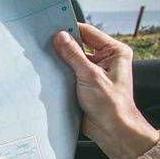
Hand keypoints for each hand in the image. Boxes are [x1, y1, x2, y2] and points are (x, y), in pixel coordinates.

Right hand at [54, 23, 159, 158]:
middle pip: (79, 45)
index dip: (70, 29)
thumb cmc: (111, 105)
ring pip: (72, 59)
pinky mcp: (84, 83)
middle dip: (63, 46)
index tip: (52, 28)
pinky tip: (48, 72)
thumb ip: (73, 55)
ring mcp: (94, 71)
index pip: (88, 33)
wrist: (112, 130)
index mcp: (115, 52)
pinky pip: (69, 72)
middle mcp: (106, 59)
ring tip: (45, 58)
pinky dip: (59, 72)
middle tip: (45, 44)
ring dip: (60, 60)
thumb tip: (60, 37)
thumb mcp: (90, 76)